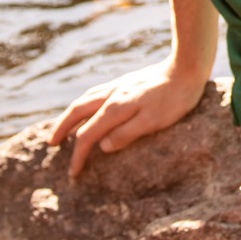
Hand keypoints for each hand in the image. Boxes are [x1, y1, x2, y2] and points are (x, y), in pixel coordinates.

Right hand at [49, 61, 209, 179]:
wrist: (188, 66)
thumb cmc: (175, 98)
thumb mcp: (154, 121)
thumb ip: (126, 134)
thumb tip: (101, 147)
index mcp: (115, 108)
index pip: (87, 135)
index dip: (78, 156)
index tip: (73, 173)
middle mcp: (111, 95)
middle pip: (76, 112)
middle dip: (61, 129)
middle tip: (51, 144)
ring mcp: (118, 86)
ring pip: (84, 100)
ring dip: (69, 115)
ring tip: (63, 127)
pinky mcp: (126, 82)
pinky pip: (94, 93)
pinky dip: (84, 103)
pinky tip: (89, 107)